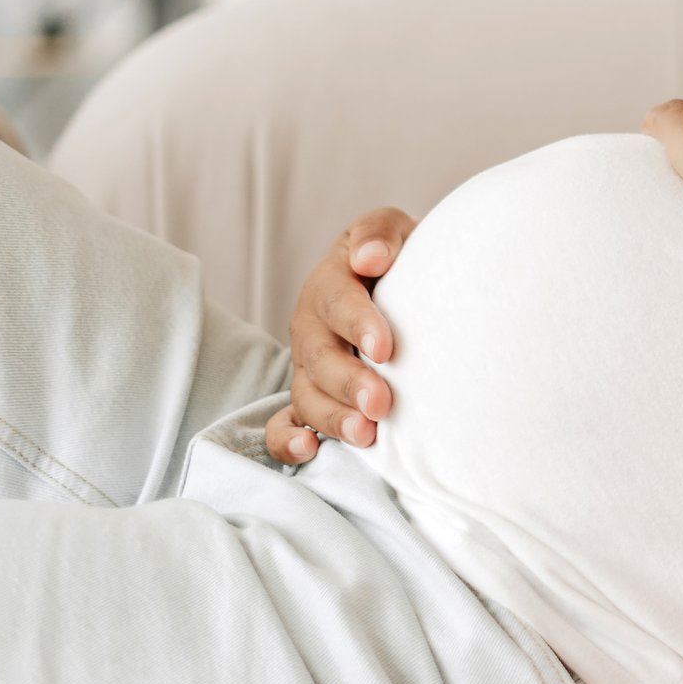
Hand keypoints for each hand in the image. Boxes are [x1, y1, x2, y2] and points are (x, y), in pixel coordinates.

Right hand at [265, 205, 417, 465]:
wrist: (398, 282)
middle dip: (349, 382)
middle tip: (382, 403)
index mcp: (330, 284)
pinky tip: (310, 451)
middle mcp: (312, 328)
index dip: (359, 325)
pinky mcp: (310, 397)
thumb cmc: (398, 258)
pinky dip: (288, 441)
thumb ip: (380, 234)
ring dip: (333, 417)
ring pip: (306, 395)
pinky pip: (284, 424)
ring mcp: (308, 366)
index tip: (385, 350)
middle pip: (320, 358)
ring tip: (366, 435)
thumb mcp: (391, 231)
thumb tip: (371, 257)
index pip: (338, 302)